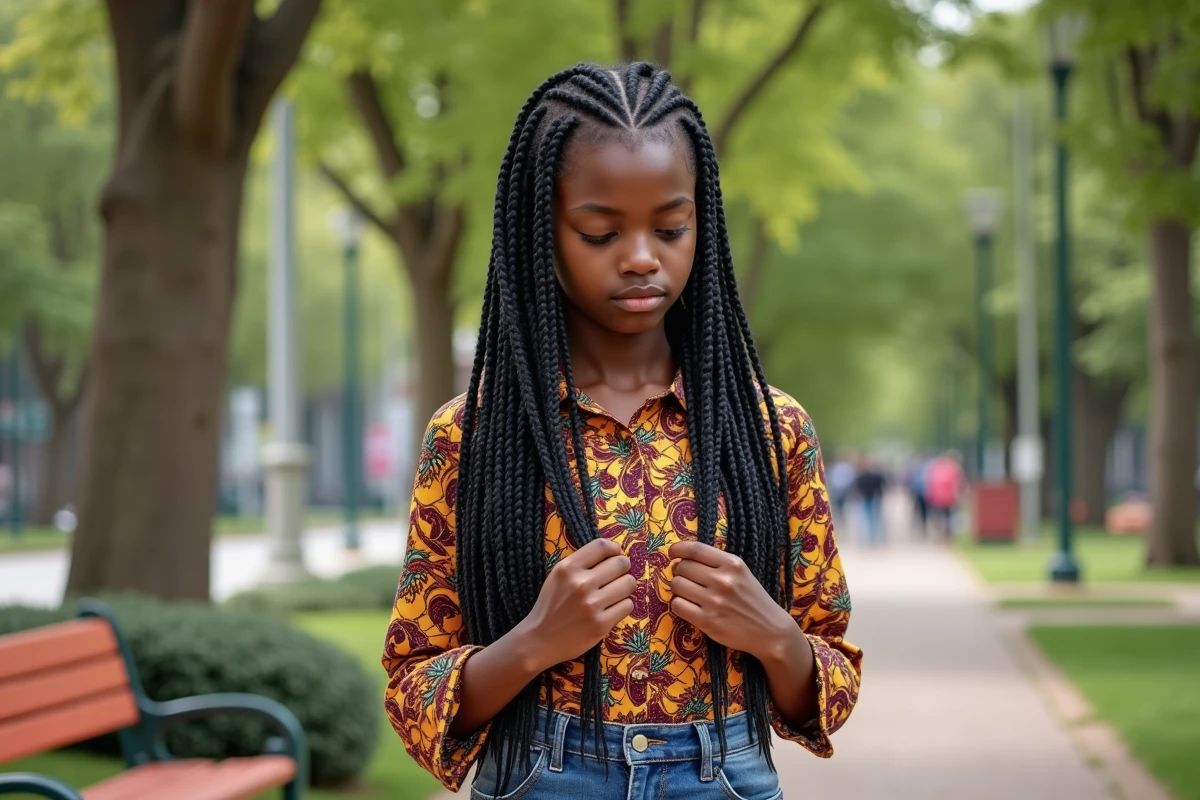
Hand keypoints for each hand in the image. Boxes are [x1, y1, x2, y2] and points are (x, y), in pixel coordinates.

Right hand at [520, 537, 635, 670]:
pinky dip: (623, 606)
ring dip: (625, 587)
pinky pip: (628, 605)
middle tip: (618, 576)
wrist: (539, 640)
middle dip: (623, 568)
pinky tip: (612, 608)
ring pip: (628, 583)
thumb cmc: (550, 606)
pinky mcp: (601, 624)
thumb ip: (581, 564)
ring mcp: (592, 605)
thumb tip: (613, 553)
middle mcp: (581, 584)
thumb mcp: (557, 577)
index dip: (615, 548)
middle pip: (620, 563)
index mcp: (568, 568)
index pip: (602, 546)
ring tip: (616, 593)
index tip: (616, 554)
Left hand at [668, 540, 793, 660]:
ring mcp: (714, 601)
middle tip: (688, 580)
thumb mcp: (741, 573)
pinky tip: (689, 607)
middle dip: (680, 572)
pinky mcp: (707, 621)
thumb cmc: (753, 599)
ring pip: (677, 585)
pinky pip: (677, 605)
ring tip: (690, 594)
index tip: (672, 553)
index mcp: (732, 564)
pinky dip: (679, 605)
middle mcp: (722, 580)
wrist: (770, 630)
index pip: (695, 550)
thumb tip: (680, 559)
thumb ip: (716, 563)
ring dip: (679, 589)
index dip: (678, 549)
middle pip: (682, 567)